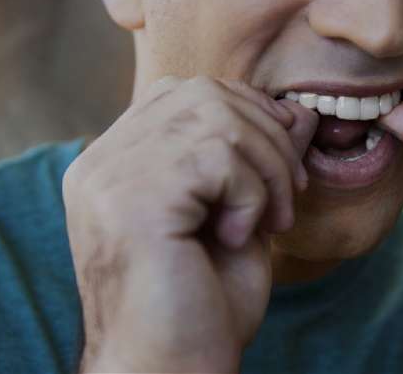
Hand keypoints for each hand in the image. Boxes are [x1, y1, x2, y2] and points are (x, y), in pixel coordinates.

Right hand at [64, 77, 317, 371]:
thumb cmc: (199, 309)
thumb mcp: (238, 219)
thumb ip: (257, 163)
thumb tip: (302, 112)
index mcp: (114, 165)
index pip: (183, 93)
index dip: (247, 116)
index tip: (280, 172)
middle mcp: (100, 164)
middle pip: (203, 93)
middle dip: (267, 140)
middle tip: (286, 200)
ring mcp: (108, 179)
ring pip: (216, 118)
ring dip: (267, 170)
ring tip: (267, 223)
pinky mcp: (131, 201)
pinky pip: (218, 156)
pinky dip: (250, 194)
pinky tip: (238, 237)